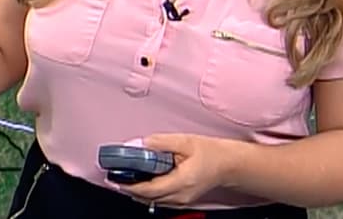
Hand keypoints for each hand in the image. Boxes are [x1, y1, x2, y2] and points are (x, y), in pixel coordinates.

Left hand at [121, 134, 235, 206]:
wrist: (229, 165)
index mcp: (182, 182)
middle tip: (113, 175)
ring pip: (151, 201)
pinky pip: (158, 200)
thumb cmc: (210, 153)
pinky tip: (139, 181)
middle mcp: (181, 196)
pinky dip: (146, 192)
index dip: (128, 185)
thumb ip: (158, 143)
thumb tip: (136, 145)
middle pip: (147, 198)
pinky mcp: (181, 201)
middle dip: (128, 187)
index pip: (148, 190)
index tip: (113, 177)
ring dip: (136, 191)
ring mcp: (181, 202)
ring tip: (123, 176)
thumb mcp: (184, 141)